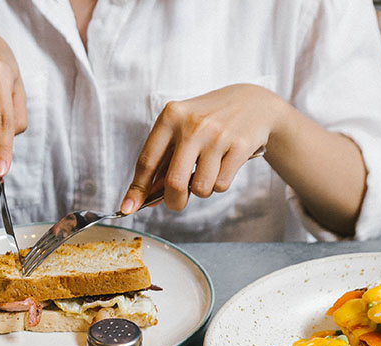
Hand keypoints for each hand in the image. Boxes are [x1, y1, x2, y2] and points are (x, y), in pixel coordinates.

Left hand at [121, 84, 281, 213]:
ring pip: (201, 189)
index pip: (147, 161)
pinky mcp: (240, 146)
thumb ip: (163, 159)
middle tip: (177, 201)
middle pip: (173, 183)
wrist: (253, 103)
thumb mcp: (181, 128)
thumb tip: (146, 198)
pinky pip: (221, 185)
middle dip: (173, 201)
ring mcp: (217, 135)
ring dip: (201, 190)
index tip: (128, 208)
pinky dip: (219, 184)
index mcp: (171, 117)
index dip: (137, 190)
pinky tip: (224, 165)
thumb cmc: (209, 120)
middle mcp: (192, 125)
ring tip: (207, 171)